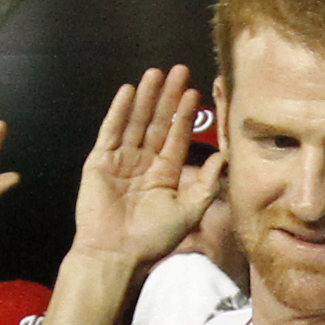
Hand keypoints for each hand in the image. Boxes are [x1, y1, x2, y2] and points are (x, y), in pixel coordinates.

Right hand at [71, 67, 222, 271]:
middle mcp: (143, 164)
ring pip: (136, 121)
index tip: (195, 92)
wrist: (117, 254)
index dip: (185, 115)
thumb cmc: (152, 239)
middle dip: (168, 97)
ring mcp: (121, 160)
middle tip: (179, 71)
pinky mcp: (100, 161)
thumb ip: (206, 184)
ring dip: (146, 97)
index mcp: (164, 175)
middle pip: (157, 122)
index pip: (177, 137)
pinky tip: (128, 91)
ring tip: (156, 73)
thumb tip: (224, 158)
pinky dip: (119, 110)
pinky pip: (111, 130)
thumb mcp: (188, 211)